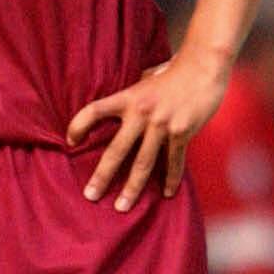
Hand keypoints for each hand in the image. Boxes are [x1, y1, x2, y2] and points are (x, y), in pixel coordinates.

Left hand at [67, 47, 230, 212]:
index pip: (94, 111)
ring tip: (122, 206)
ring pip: (143, 163)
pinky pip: (174, 162)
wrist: (204, 66)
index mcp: (128, 97)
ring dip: (132, 188)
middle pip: (116, 150)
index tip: (70, 142)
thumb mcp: (145, 79)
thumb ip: (132, 96)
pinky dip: (171, 179)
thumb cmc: (172, 72)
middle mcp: (142, 113)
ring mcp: (162, 125)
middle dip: (102, 176)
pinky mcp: (182, 133)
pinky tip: (168, 194)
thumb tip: (119, 110)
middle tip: (90, 196)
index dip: (78, 125)